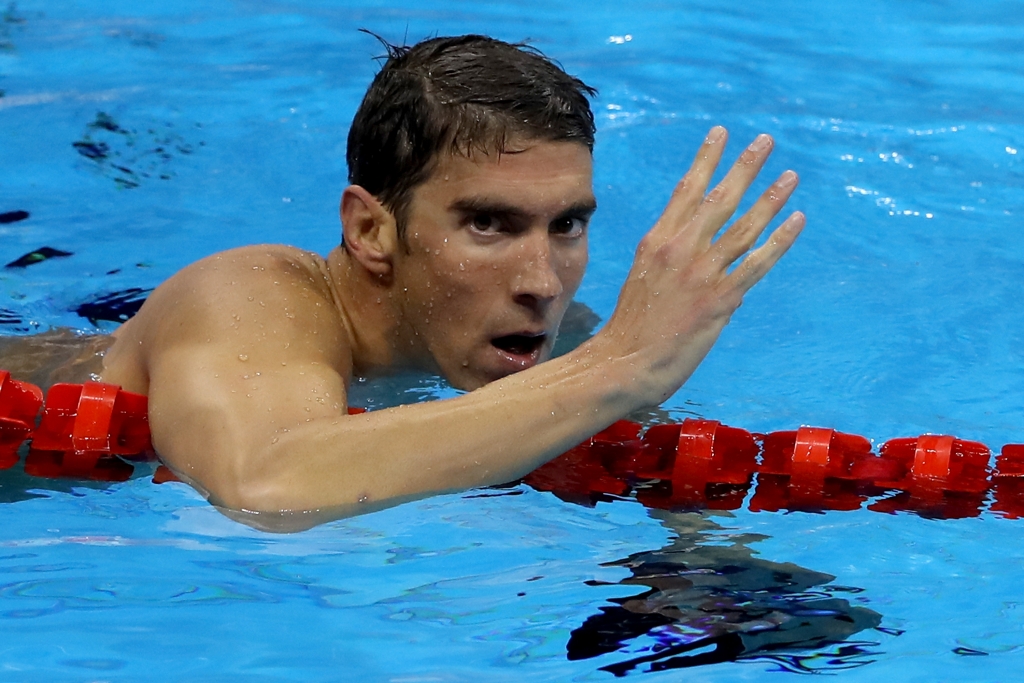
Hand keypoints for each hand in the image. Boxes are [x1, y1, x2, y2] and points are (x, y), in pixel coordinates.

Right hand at [592, 126, 803, 405]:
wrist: (623, 362)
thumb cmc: (630, 328)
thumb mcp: (642, 280)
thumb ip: (673, 263)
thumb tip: (709, 260)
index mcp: (656, 242)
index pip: (686, 190)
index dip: (706, 160)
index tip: (721, 133)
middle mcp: (679, 250)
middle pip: (719, 199)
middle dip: (744, 167)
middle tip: (765, 140)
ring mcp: (701, 274)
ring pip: (743, 226)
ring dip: (770, 198)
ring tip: (791, 176)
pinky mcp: (719, 300)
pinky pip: (757, 264)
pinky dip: (779, 241)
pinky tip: (797, 220)